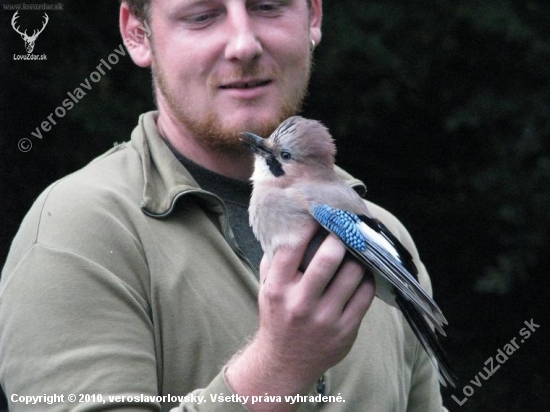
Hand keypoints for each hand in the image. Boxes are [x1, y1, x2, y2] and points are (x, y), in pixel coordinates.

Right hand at [226, 224, 374, 410]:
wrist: (284, 362)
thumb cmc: (277, 316)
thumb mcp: (266, 288)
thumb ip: (274, 259)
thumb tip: (289, 225)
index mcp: (277, 288)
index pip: (293, 248)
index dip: (309, 225)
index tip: (320, 212)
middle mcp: (300, 303)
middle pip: (329, 258)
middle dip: (340, 237)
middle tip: (344, 228)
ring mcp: (325, 318)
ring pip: (353, 274)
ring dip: (358, 257)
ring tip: (357, 249)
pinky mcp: (346, 330)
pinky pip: (365, 295)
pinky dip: (367, 279)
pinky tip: (362, 272)